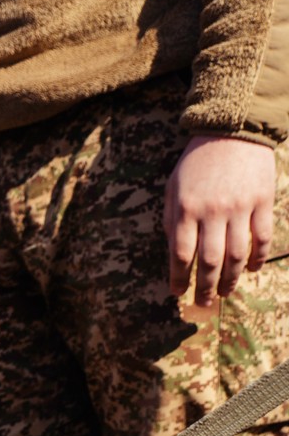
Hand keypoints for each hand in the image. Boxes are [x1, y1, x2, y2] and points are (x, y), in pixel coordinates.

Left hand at [166, 135, 276, 308]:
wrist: (232, 132)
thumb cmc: (196, 163)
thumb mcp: (173, 189)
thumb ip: (172, 221)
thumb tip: (176, 256)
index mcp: (185, 209)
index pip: (181, 254)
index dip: (178, 277)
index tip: (177, 292)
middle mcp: (212, 211)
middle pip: (209, 260)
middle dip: (205, 286)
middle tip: (203, 303)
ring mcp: (240, 207)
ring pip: (237, 254)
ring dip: (231, 278)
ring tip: (225, 293)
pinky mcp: (262, 201)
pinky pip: (262, 237)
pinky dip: (258, 257)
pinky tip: (252, 269)